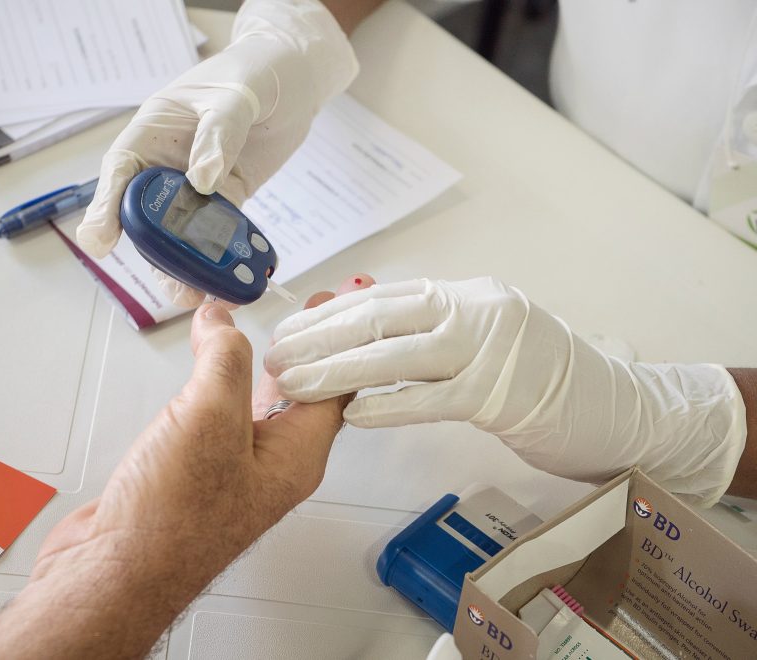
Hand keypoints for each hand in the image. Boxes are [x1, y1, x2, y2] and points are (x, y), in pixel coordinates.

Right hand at [0, 275, 372, 659]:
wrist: (116, 572)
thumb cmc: (172, 517)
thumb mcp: (209, 418)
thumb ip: (224, 361)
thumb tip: (223, 321)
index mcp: (297, 454)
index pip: (338, 383)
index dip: (344, 335)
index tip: (353, 296)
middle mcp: (273, 463)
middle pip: (305, 391)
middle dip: (311, 343)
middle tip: (317, 303)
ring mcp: (235, 468)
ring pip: (261, 402)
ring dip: (266, 360)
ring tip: (269, 322)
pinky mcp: (197, 471)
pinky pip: (221, 414)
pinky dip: (219, 380)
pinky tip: (207, 363)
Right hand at [75, 0, 357, 306]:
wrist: (295, 80)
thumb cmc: (254, 72)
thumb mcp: (235, 96)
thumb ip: (218, 135)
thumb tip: (202, 180)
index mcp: (151, 132)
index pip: (120, 173)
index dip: (105, 209)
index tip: (100, 242)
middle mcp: (165, 166)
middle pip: (146, 218)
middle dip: (156, 255)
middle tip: (173, 285)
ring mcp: (194, 188)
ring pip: (178, 236)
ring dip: (187, 268)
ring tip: (199, 296)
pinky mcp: (225, 201)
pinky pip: (215, 236)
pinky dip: (218, 259)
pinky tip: (227, 281)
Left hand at [265, 276, 746, 504]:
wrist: (617, 407)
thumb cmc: (541, 378)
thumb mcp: (484, 337)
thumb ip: (433, 332)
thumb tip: (366, 337)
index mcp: (464, 294)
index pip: (380, 297)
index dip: (327, 315)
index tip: (288, 329)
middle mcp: (473, 309)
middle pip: (379, 317)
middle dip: (319, 337)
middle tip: (276, 356)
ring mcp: (489, 348)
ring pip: (396, 353)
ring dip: (338, 370)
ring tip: (293, 384)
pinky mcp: (501, 393)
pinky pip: (432, 397)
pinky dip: (388, 404)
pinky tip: (351, 414)